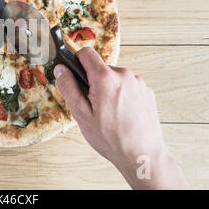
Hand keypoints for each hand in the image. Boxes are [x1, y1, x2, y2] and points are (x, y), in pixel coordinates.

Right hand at [54, 48, 188, 188]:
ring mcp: (138, 82)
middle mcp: (124, 75)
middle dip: (93, 81)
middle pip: (100, 68)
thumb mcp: (81, 114)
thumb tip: (61, 69)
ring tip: (109, 113)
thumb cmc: (111, 138)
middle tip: (93, 105)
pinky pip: (127, 85)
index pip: (86, 53)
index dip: (76, 61)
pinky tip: (121, 113)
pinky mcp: (147, 91)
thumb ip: (68, 87)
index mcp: (106, 78)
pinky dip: (121, 95)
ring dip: (108, 88)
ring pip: (114, 77)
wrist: (142, 155)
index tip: (75, 74)